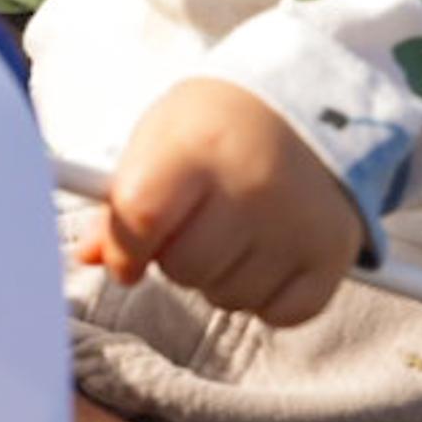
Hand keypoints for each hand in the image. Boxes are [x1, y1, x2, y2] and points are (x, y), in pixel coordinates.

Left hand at [89, 78, 367, 323]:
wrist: (312, 107)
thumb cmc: (218, 128)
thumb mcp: (162, 138)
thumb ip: (124, 197)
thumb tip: (89, 257)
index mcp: (200, 146)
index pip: (141, 220)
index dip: (124, 249)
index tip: (126, 256)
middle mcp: (254, 184)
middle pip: (183, 267)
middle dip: (177, 256)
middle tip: (197, 222)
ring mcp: (298, 223)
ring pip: (227, 296)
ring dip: (221, 276)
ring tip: (238, 229)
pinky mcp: (332, 255)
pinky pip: (277, 314)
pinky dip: (268, 296)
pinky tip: (271, 252)